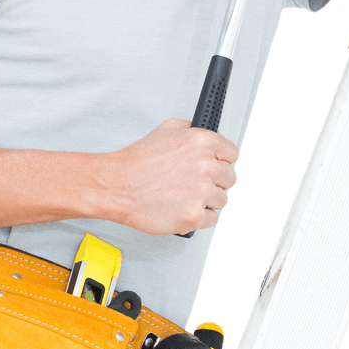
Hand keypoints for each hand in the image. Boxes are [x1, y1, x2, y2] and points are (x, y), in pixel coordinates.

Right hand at [103, 118, 238, 235]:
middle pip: (230, 178)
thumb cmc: (137, 161)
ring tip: (185, 196)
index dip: (222, 161)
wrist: (116, 186)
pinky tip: (184, 208)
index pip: (232, 154)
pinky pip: (212, 219)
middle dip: (215, 181)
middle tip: (196, 183)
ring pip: (222, 200)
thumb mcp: (166, 129)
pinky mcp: (193, 216)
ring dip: (207, 200)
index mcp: (202, 142)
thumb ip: (192, 129)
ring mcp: (201, 192)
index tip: (216, 166)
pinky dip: (200, 217)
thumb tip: (208, 134)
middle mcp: (206, 166)